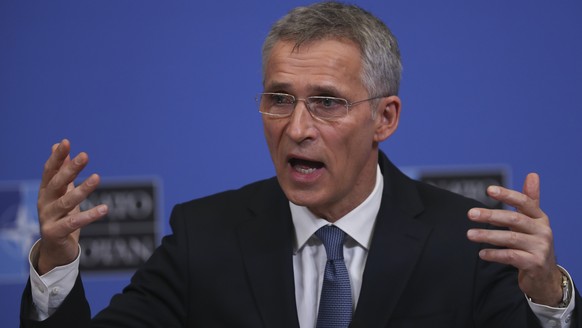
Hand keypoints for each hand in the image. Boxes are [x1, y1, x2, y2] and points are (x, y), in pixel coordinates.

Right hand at [36, 139, 107, 274]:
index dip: (57, 157)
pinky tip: (105, 208)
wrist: (55, 249)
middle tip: (85, 155)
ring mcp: (48, 218)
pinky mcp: (55, 233)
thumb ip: (61, 170)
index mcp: (46, 191)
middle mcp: (44, 202)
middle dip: (70, 169)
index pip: (50, 171)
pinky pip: (73, 223)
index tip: (66, 142)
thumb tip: (57, 145)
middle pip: (57, 183)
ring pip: (66, 202)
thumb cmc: (60, 216)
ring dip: (82, 189)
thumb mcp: (61, 192)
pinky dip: (89, 216)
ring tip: (97, 177)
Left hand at [466, 173, 562, 305]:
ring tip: (469, 234)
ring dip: (488, 236)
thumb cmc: (534, 243)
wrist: (545, 275)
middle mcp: (542, 231)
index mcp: (540, 217)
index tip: (489, 189)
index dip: (507, 194)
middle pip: (514, 219)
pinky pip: (511, 256)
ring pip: (510, 238)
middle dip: (491, 215)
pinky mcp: (534, 263)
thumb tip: (532, 174)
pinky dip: (495, 254)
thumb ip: (530, 199)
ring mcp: (540, 248)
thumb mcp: (533, 221)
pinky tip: (481, 253)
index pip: (524, 202)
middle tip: (470, 213)